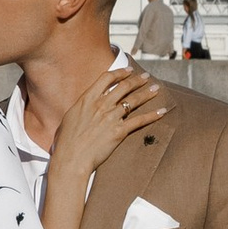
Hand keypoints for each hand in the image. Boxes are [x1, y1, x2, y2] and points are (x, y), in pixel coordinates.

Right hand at [57, 64, 167, 178]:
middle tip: (146, 77)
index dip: (120, 72)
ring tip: (156, 89)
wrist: (71, 158)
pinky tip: (161, 111)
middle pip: (124, 87)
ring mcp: (111, 117)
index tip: (128, 70)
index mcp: (87, 99)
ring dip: (147, 93)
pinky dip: (152, 115)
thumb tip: (86, 106)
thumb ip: (82, 108)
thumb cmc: (65, 142)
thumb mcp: (70, 117)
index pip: (106, 78)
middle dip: (137, 80)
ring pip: (134, 101)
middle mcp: (101, 105)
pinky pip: (140, 120)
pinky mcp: (119, 131)